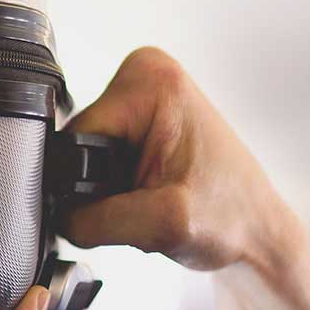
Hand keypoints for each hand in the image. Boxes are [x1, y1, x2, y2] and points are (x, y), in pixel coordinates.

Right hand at [65, 47, 309, 309]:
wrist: (255, 233)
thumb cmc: (232, 216)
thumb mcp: (161, 222)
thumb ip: (94, 218)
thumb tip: (54, 216)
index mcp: (151, 83)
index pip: (74, 139)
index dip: (85, 184)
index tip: (125, 199)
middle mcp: (145, 77)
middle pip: (76, 146)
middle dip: (98, 187)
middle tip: (142, 203)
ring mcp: (141, 96)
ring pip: (82, 157)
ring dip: (105, 190)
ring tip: (146, 201)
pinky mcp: (139, 119)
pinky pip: (95, 158)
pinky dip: (113, 187)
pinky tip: (143, 194)